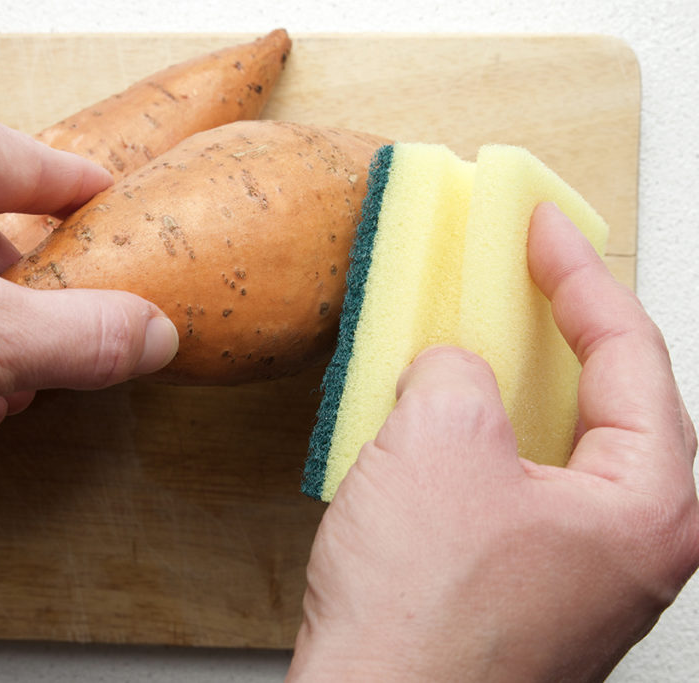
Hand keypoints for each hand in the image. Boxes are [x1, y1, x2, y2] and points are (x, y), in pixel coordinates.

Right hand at [288, 203, 698, 680]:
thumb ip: (454, 370)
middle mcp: (630, 547)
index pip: (633, 356)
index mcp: (648, 508)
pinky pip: (514, 491)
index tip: (543, 230)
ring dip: (512, 389)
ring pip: (556, 450)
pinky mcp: (523, 592)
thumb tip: (451, 366)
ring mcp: (578, 575)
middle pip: (610, 403)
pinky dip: (482, 444)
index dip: (580, 276)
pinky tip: (439, 428)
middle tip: (527, 275)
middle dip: (560, 330)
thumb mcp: (437, 443)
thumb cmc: (424, 624)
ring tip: (477, 341)